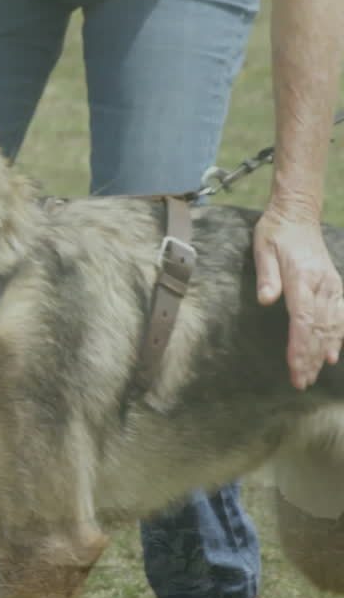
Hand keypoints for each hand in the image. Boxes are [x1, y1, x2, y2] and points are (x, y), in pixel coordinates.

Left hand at [253, 207, 343, 389]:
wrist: (297, 215)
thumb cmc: (275, 233)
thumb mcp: (263, 249)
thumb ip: (266, 275)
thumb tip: (266, 300)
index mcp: (302, 279)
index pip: (303, 320)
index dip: (300, 347)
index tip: (295, 368)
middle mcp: (322, 285)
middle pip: (318, 329)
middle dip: (309, 358)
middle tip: (300, 382)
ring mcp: (332, 286)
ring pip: (332, 326)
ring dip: (323, 351)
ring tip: (313, 374)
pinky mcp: (335, 286)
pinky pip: (342, 316)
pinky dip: (339, 336)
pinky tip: (333, 353)